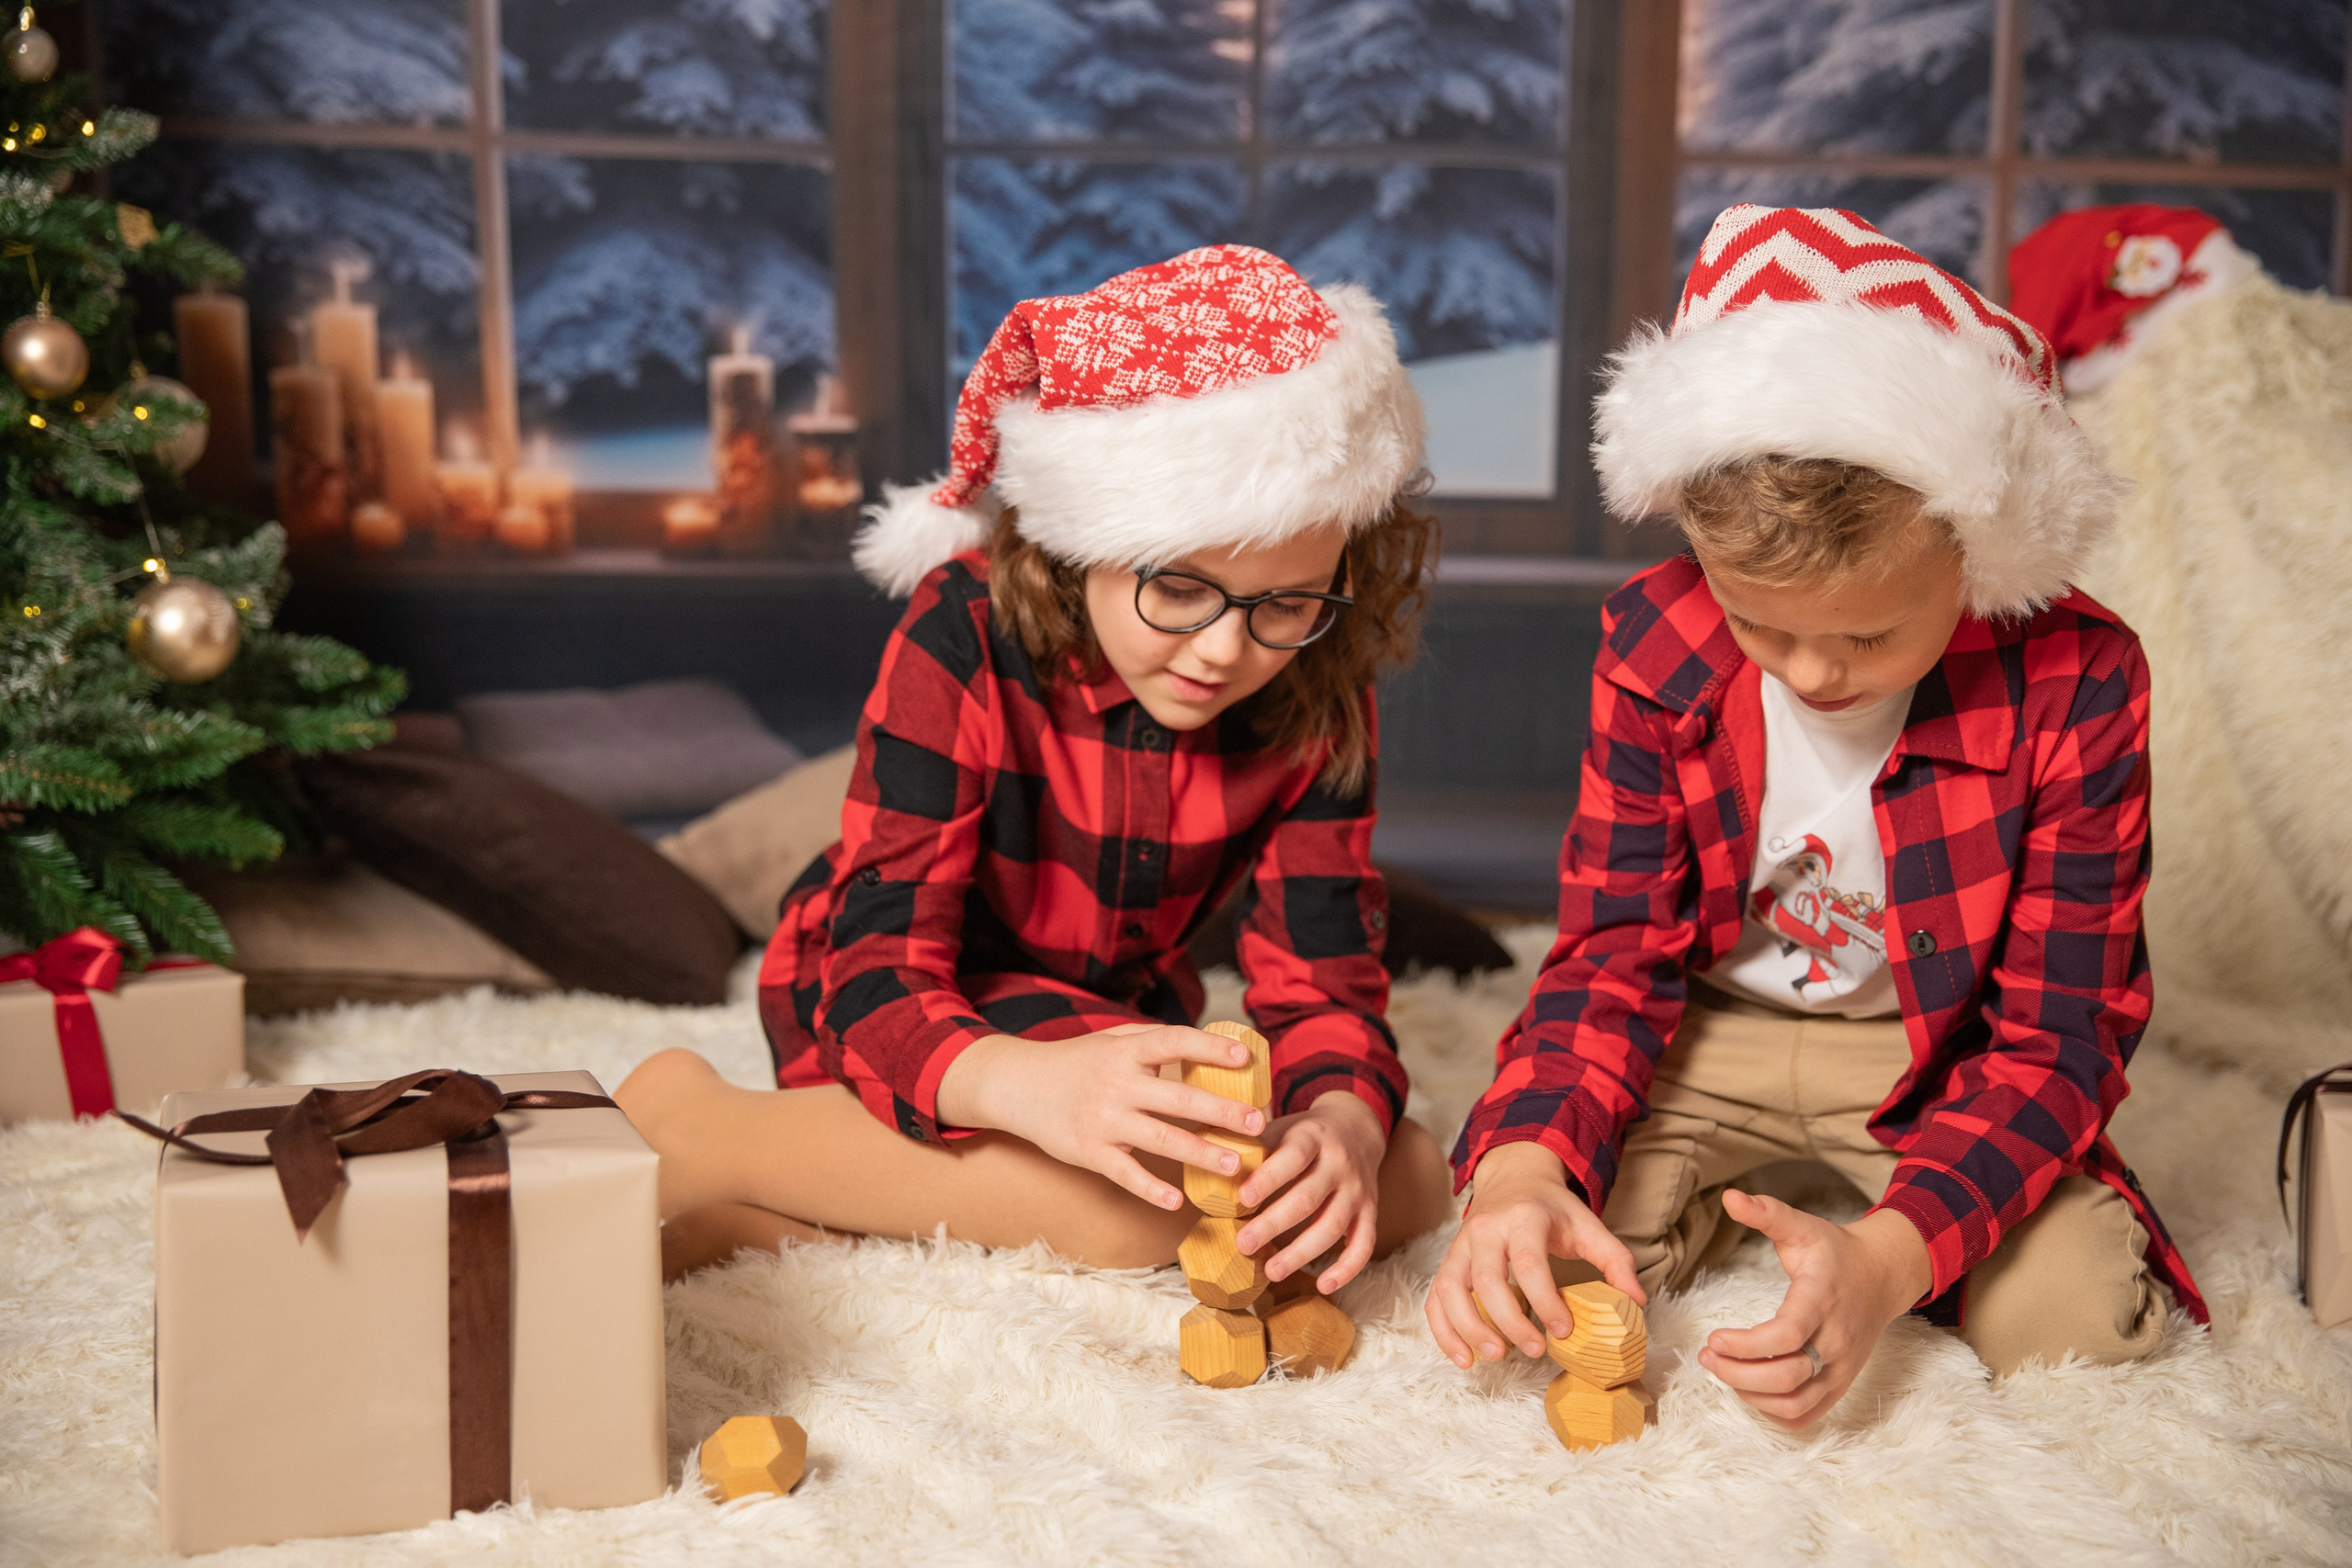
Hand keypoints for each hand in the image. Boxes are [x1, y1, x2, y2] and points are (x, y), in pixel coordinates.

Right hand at [934, 1025, 1266, 1208]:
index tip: (1246, 1060)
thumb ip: (1154, 1044)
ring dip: (1199, 1153)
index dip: (1211, 1049)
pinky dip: (1150, 1189)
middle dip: (1220, 1112)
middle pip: (1177, 1098)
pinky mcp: (1089, 1152)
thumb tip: (1210, 1045)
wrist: (1017, 1085)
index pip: (1174, 1043)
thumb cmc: (1075, 1062)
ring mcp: (1103, 1120)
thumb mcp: (1112, 1041)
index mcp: (1126, 1051)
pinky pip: (1125, 1173)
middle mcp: (1117, 1084)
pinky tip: (1177, 1200)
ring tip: (1234, 1165)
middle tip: (1256, 1123)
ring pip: (1159, 1139)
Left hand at [1231, 1092, 1386, 1293]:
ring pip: (1333, 1226)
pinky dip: (1347, 1268)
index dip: (1268, 1179)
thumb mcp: (1281, 1127)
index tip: (1242, 1198)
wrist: (1357, 1127)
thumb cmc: (1304, 1135)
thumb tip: (1200, 1154)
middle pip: (1308, 1198)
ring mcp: (1358, 1189)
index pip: (1292, 1157)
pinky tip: (1323, 1284)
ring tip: (1271, 1271)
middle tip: (1243, 1245)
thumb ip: (1249, 1143)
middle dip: (1273, 1225)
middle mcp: (1339, 1163)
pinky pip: (1364, 1244)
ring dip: (1302, 1253)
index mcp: (1312, 1136)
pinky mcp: (1370, 1211)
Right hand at [1425, 1141, 1643, 1368]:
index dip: (1545, 1301)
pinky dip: (1444, 1331)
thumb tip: (1636, 1302)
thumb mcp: (1589, 1225)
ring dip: (1469, 1329)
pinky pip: (1435, 1298)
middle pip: (1488, 1280)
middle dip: (1509, 1321)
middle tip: (1535, 1350)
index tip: (1564, 1331)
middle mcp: (1486, 1229)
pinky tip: (1463, 1357)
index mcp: (1524, 1218)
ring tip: (1495, 1356)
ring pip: (1451, 1290)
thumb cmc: (1552, 1209)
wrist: (1513, 1178)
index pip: (1528, 1262)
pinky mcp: (1449, 1262)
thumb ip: (1616, 1261)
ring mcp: (1461, 1245)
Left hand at [1695, 1191, 1932, 1429]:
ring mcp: (1841, 1367)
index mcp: (1822, 1301)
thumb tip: (1730, 1196)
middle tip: (1708, 1355)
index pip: (1787, 1336)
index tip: (1714, 1338)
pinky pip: (1806, 1414)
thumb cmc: (1835, 1253)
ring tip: (1722, 1371)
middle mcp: (1835, 1341)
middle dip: (1738, 1374)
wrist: (1882, 1276)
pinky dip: (1773, 1412)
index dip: (1746, 1345)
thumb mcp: (1802, 1226)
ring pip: (1796, 1403)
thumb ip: (1767, 1213)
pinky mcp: (1841, 1384)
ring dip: (1751, 1396)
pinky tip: (1749, 1390)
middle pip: (1787, 1378)